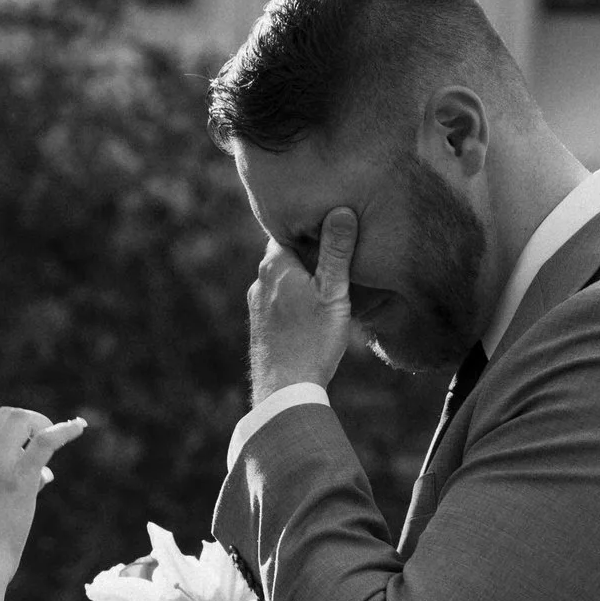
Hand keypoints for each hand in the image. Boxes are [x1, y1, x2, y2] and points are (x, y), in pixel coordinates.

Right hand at [0, 407, 86, 582]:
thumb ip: (1, 486)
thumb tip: (43, 474)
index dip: (13, 449)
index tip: (28, 468)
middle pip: (4, 416)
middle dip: (29, 422)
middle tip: (44, 439)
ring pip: (20, 419)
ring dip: (42, 424)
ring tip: (58, 435)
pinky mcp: (18, 477)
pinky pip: (45, 441)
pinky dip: (64, 430)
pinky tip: (79, 427)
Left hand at [247, 206, 356, 403]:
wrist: (284, 390)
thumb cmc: (313, 340)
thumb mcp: (333, 293)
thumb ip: (337, 252)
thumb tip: (342, 210)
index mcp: (275, 264)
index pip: (293, 229)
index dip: (315, 227)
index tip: (334, 226)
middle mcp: (260, 280)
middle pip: (289, 253)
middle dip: (310, 252)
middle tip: (339, 253)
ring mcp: (257, 304)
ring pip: (284, 279)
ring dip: (303, 278)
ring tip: (329, 283)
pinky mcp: (260, 325)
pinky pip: (281, 300)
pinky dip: (296, 298)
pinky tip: (313, 311)